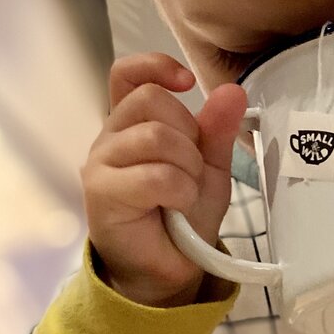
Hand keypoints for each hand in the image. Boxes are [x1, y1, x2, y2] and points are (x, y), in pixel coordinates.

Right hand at [82, 53, 246, 306]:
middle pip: (151, 101)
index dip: (155, 66)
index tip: (187, 82)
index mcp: (133, 122)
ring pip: (155, 136)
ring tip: (186, 191)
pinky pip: (154, 175)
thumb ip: (217, 129)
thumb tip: (232, 91)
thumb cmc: (185, 213)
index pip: (127, 74)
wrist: (170, 267)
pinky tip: (178, 205)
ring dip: (187, 166)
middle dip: (189, 134)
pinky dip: (180, 190)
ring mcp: (100, 163)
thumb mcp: (211, 166)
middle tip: (192, 169)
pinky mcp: (101, 193)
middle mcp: (110, 136)